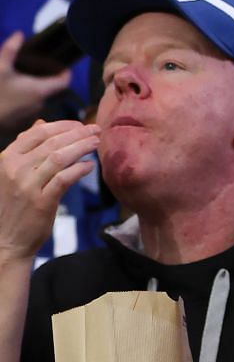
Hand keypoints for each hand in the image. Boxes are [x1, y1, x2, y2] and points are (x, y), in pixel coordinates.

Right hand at [0, 32, 77, 132]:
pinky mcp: (24, 121)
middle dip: (46, 79)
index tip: (63, 67)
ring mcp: (33, 114)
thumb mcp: (0, 68)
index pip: (63, 82)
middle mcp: (41, 103)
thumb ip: (10, 50)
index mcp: (39, 90)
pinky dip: (26, 99)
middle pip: (51, 89)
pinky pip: (30, 106)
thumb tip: (19, 34)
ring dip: (35, 89)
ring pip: (39, 98)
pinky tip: (14, 94)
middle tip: (37, 69)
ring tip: (21, 81)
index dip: (65, 73)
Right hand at [0, 118, 98, 262]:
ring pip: (59, 157)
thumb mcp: (14, 172)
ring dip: (81, 147)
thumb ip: (27, 148)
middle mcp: (15, 168)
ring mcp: (27, 184)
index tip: (80, 124)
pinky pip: (64, 179)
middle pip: (51, 142)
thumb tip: (41, 123)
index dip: (61, 126)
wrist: (6, 239)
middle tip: (96, 129)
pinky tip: (90, 165)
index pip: (36, 133)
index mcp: (7, 158)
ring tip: (97, 143)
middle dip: (77, 133)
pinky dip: (79, 170)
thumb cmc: (14, 204)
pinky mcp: (41, 201)